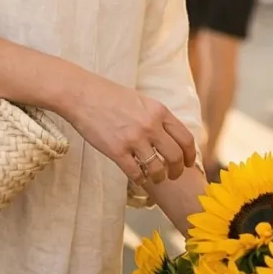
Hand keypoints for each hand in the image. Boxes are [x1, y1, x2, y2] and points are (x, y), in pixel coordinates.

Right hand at [57, 74, 197, 184]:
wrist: (82, 94)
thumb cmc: (110, 96)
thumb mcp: (142, 101)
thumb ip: (157, 117)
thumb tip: (170, 137)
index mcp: (159, 111)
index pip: (186, 138)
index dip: (190, 155)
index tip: (188, 163)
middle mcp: (150, 125)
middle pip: (176, 156)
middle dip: (177, 170)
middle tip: (173, 175)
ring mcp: (134, 139)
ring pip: (157, 169)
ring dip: (159, 177)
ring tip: (155, 178)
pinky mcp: (116, 151)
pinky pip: (135, 173)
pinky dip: (140, 179)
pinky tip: (138, 177)